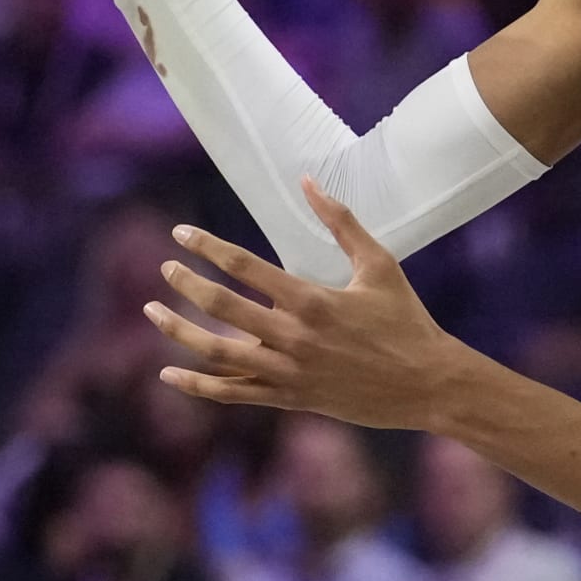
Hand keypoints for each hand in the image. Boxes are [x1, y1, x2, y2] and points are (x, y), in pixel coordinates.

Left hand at [143, 179, 467, 429]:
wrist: (428, 384)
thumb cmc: (407, 320)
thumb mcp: (380, 264)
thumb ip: (341, 223)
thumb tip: (309, 181)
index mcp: (313, 300)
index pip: (245, 267)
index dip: (207, 248)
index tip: (181, 234)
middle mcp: (294, 337)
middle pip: (223, 309)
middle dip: (186, 285)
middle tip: (165, 269)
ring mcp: (289, 372)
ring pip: (218, 354)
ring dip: (179, 333)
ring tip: (153, 312)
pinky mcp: (290, 399)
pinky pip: (233, 395)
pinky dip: (197, 387)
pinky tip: (168, 375)